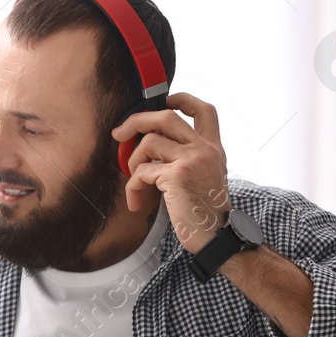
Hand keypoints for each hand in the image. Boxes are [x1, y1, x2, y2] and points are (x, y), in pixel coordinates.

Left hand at [112, 91, 231, 252]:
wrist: (216, 237)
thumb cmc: (205, 212)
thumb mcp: (204, 177)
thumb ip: (186, 158)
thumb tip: (149, 147)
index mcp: (213, 148)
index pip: (204, 110)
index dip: (182, 99)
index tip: (164, 101)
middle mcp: (205, 149)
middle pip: (167, 116)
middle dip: (137, 120)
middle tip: (119, 134)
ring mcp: (192, 160)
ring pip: (149, 142)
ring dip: (133, 161)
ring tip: (135, 181)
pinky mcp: (177, 176)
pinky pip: (142, 171)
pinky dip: (133, 186)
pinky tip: (136, 202)